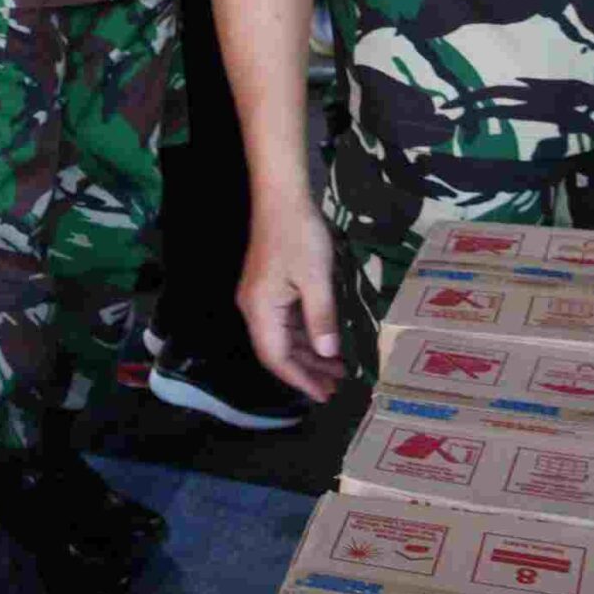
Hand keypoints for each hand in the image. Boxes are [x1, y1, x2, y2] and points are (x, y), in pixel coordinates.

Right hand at [239, 197, 346, 403]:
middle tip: (336, 387)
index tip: (323, 395)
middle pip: (278, 351)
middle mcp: (256, 309)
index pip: (276, 358)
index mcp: (261, 310)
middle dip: (307, 371)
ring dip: (309, 353)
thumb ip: (321, 319)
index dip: (300, 379)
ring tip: (337, 369)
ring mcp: (262, 298)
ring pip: (284, 337)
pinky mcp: (271, 287)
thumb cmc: (299, 236)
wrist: (282, 198)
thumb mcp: (316, 279)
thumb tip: (328, 354)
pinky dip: (307, 334)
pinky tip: (326, 341)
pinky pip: (287, 321)